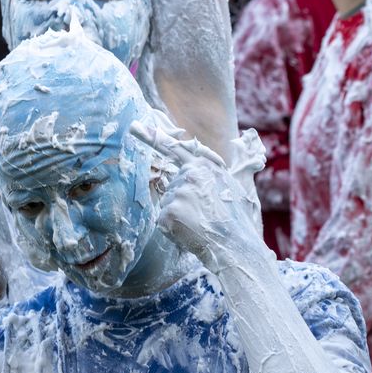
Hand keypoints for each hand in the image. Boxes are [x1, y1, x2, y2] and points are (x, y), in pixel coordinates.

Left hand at [131, 121, 268, 273]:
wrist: (235, 244)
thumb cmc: (236, 219)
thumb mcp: (231, 186)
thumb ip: (212, 172)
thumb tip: (204, 162)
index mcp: (203, 165)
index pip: (174, 148)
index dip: (153, 137)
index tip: (134, 128)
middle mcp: (188, 174)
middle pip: (173, 186)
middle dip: (183, 201)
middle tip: (204, 216)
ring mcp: (178, 192)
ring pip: (168, 204)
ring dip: (179, 216)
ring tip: (199, 225)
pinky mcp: (169, 212)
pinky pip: (163, 221)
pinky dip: (172, 230)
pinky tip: (189, 233)